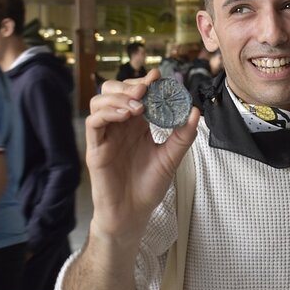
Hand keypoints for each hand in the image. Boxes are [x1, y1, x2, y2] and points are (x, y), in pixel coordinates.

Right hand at [86, 69, 199, 244]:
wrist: (134, 213)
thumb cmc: (149, 186)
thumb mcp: (171, 158)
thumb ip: (183, 136)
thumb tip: (195, 112)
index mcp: (137, 125)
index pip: (137, 94)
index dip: (146, 82)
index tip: (159, 76)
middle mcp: (120, 126)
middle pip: (114, 91)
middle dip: (130, 84)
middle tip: (146, 87)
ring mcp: (106, 135)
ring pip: (100, 101)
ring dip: (118, 96)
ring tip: (138, 104)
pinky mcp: (95, 148)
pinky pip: (94, 122)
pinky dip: (107, 112)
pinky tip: (125, 115)